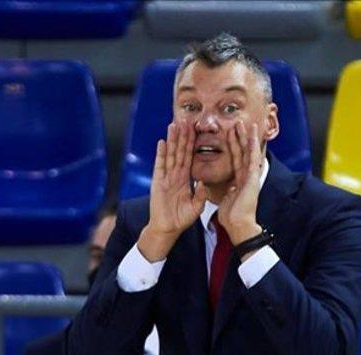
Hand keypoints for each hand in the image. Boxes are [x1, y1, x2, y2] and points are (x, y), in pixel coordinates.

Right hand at [138, 119, 206, 261]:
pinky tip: (162, 142)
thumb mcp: (196, 207)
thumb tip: (203, 182)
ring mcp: (166, 177)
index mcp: (186, 179)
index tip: (196, 130)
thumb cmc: (181, 219)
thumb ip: (201, 195)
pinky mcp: (157, 182)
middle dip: (183, 136)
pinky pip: (160, 166)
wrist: (167, 229)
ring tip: (174, 125)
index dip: (193, 144)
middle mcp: (176, 175)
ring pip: (170, 154)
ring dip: (172, 140)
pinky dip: (161, 154)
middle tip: (185, 119)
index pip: (190, 157)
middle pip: (180, 151)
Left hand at [216, 122, 263, 247]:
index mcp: (240, 180)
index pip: (235, 158)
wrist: (238, 225)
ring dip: (246, 137)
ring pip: (248, 152)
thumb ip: (230, 191)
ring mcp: (250, 176)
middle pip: (242, 152)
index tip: (230, 133)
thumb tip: (230, 187)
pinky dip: (252, 147)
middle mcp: (246, 176)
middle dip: (240, 137)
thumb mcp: (228, 199)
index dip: (232, 145)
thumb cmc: (232, 216)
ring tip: (244, 123)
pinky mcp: (252, 178)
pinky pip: (251, 159)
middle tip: (238, 122)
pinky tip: (252, 136)